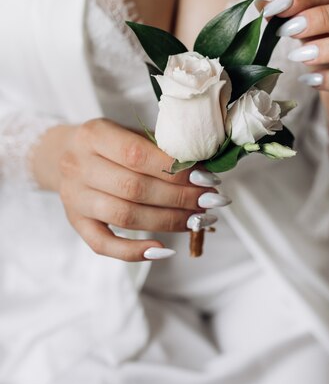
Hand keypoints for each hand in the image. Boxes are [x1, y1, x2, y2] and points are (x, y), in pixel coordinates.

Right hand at [34, 119, 224, 260]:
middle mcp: (79, 167)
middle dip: (179, 197)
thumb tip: (203, 169)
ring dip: (167, 221)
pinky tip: (163, 250)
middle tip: (209, 200)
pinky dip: (134, 251)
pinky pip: (103, 245)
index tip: (206, 177)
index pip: (137, 154)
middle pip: (134, 189)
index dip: (175, 169)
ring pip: (125, 217)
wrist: (63, 154)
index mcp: (94, 135)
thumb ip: (158, 147)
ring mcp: (74, 198)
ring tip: (198, 219)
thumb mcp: (127, 132)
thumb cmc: (108, 143)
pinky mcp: (76, 223)